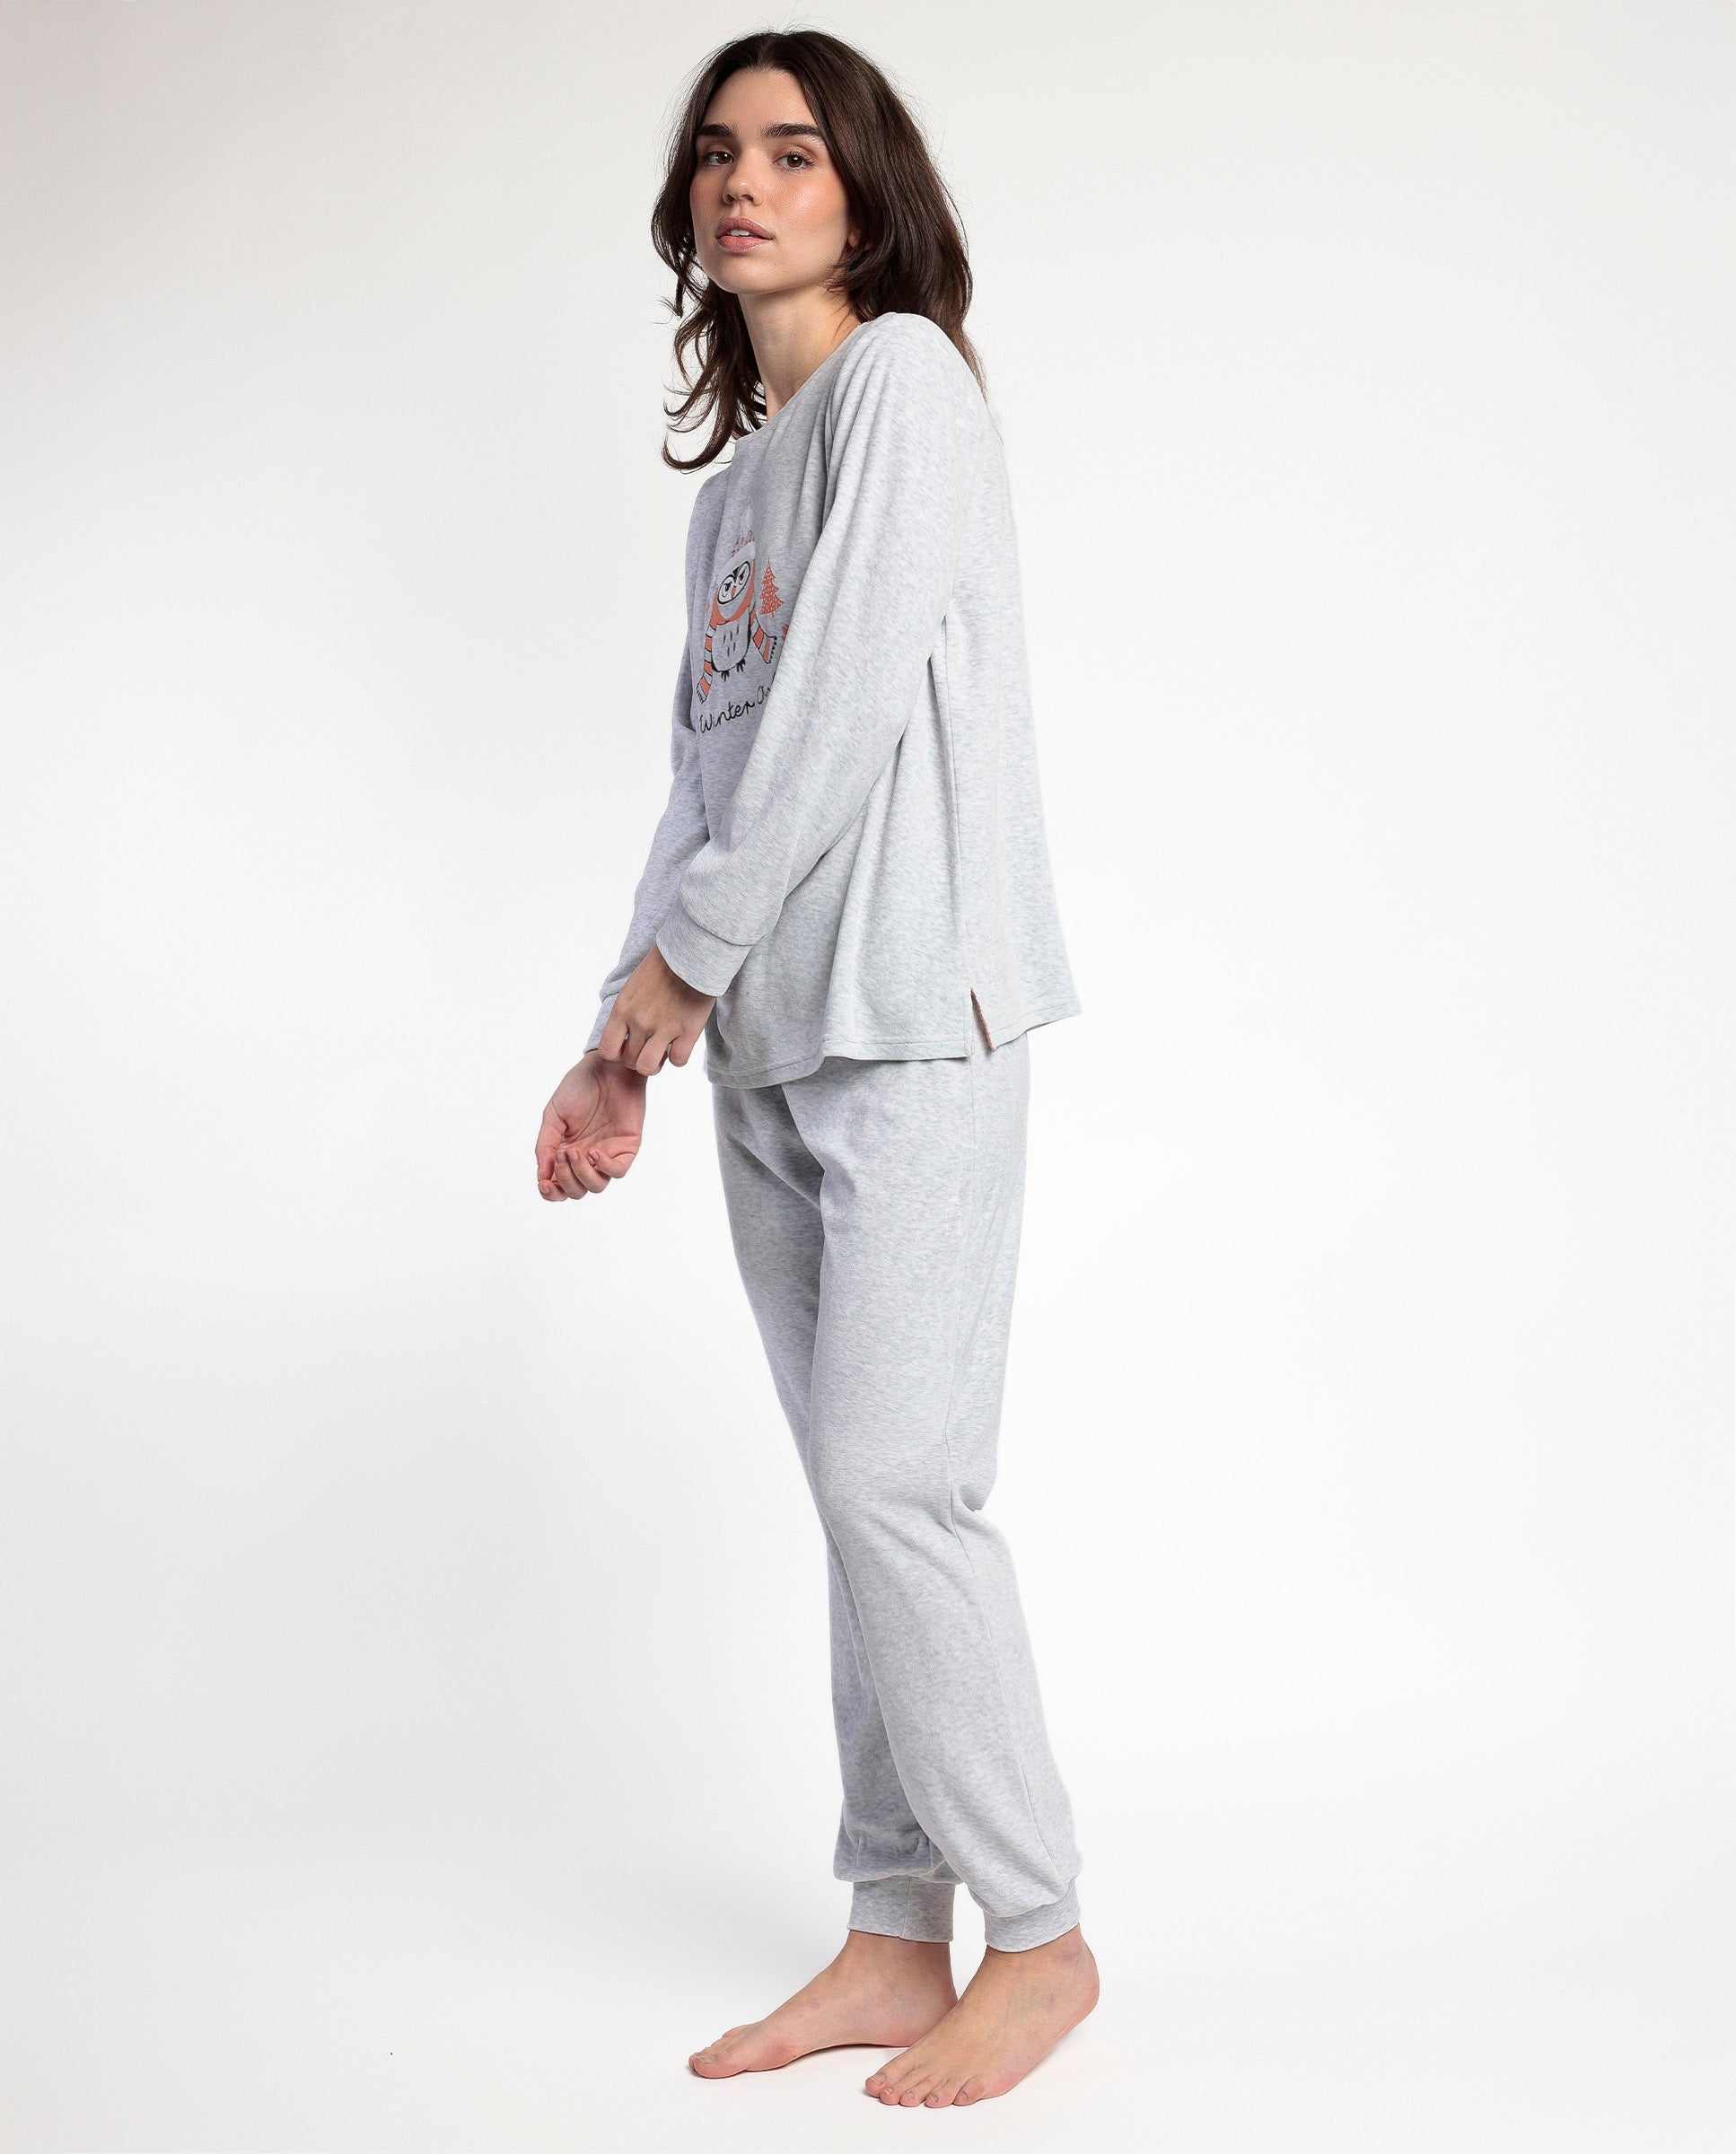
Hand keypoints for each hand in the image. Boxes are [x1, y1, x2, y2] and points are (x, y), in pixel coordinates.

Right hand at [535, 1050, 646, 1201]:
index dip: (550, 1192)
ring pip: (596, 1186)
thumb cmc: (579, 1087)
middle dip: (565, 1180)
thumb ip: (545, 1146)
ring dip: (582, 1174)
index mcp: (565, 1152)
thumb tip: (542, 1177)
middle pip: (576, 1191)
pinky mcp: (626, 1148)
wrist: (606, 1067)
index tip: (543, 1184)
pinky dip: (603, 1167)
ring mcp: (607, 1155)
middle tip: (562, 1154)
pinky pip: (617, 1172)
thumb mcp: (553, 1116)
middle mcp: (586, 1158)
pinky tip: (593, 1152)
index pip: (558, 1186)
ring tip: (576, 1151)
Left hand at [597, 945, 715, 1075]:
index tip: (628, 1046)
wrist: (691, 952)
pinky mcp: (688, 1030)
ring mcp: (664, 1027)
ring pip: (649, 1066)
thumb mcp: (632, 988)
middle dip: (639, 1058)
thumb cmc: (662, 967)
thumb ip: (626, 1012)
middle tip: (650, 1046)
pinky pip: (679, 1060)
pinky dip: (679, 1056)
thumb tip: (624, 1034)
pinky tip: (681, 1043)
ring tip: (663, 1051)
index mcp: (622, 1009)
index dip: (617, 1054)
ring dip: (656, 1063)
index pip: (607, 1050)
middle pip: (630, 1061)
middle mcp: (639, 1021)